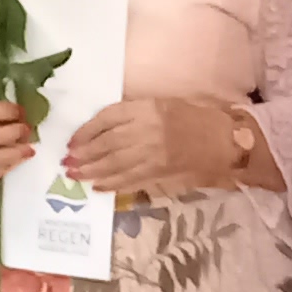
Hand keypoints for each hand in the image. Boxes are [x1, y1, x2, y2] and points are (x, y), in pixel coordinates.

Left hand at [60, 96, 217, 194]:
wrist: (223, 141)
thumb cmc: (193, 118)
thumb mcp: (162, 105)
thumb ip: (133, 114)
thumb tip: (101, 130)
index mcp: (148, 109)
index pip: (108, 118)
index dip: (87, 131)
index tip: (72, 140)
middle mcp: (148, 131)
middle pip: (107, 144)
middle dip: (84, 155)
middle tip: (67, 162)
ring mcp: (153, 155)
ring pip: (114, 165)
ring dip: (92, 172)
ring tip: (74, 175)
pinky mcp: (159, 174)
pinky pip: (130, 181)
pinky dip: (112, 185)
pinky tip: (98, 187)